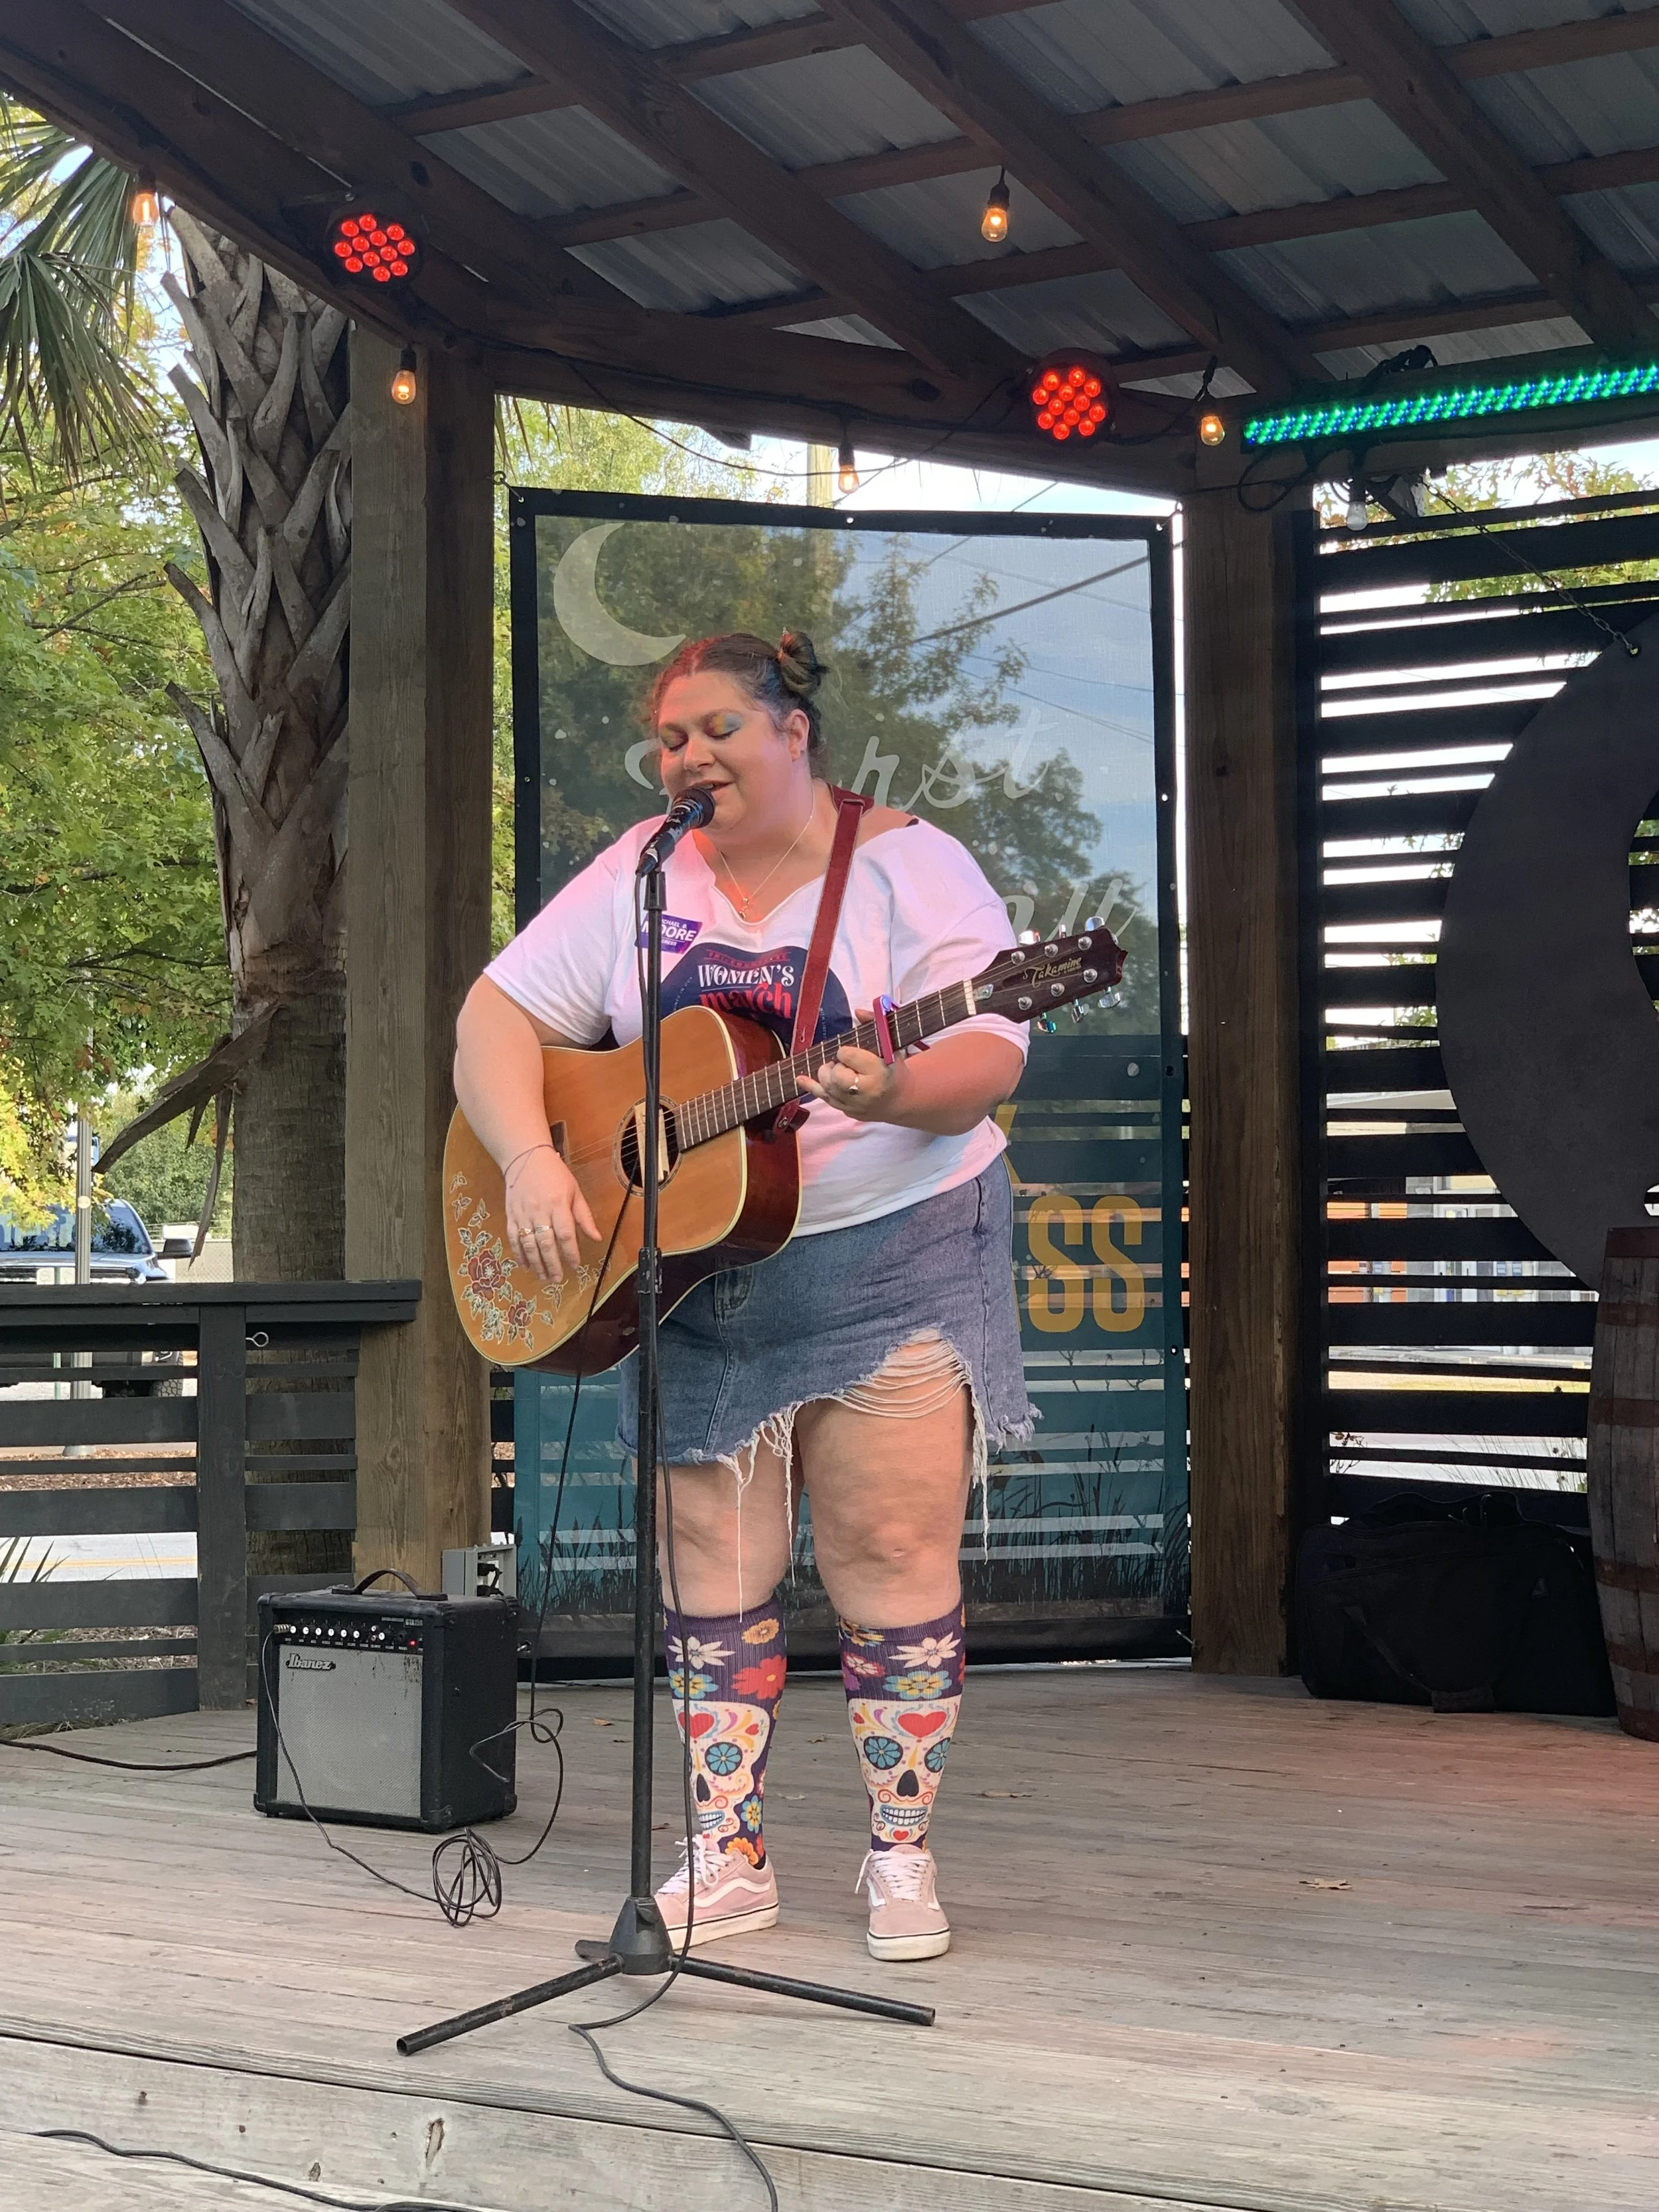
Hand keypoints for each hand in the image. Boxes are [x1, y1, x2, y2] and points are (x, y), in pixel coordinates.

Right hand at [504, 1144, 598, 1282]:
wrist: (525, 1159)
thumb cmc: (555, 1175)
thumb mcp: (575, 1191)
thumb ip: (584, 1216)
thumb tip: (596, 1238)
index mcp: (558, 1204)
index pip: (566, 1234)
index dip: (571, 1252)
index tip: (576, 1265)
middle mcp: (540, 1211)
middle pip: (546, 1243)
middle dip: (553, 1264)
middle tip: (558, 1279)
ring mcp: (523, 1214)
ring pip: (529, 1244)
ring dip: (536, 1264)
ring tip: (543, 1277)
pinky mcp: (511, 1215)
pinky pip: (514, 1238)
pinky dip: (519, 1254)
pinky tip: (526, 1265)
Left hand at [798, 1032, 904, 1123]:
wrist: (900, 1099)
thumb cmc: (894, 1069)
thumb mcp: (891, 1045)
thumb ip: (876, 1024)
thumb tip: (857, 1011)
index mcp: (878, 1072)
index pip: (847, 1056)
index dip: (845, 1051)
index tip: (851, 1052)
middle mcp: (866, 1092)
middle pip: (834, 1075)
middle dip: (835, 1066)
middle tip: (844, 1063)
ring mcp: (855, 1105)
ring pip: (826, 1087)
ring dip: (827, 1074)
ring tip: (838, 1069)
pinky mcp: (847, 1112)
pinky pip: (824, 1098)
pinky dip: (811, 1086)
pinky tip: (800, 1078)